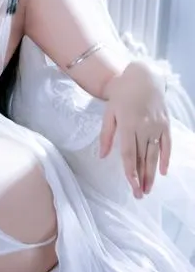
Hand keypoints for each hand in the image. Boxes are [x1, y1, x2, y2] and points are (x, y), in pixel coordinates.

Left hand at [99, 61, 171, 197]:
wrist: (143, 76)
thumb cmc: (121, 94)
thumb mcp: (109, 112)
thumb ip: (106, 135)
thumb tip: (103, 156)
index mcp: (128, 124)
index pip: (129, 153)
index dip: (130, 171)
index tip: (131, 185)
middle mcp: (144, 126)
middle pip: (143, 158)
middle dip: (141, 178)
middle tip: (140, 195)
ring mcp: (157, 125)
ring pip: (155, 154)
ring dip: (152, 173)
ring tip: (149, 189)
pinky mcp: (166, 124)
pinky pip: (167, 144)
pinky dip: (166, 158)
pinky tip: (163, 172)